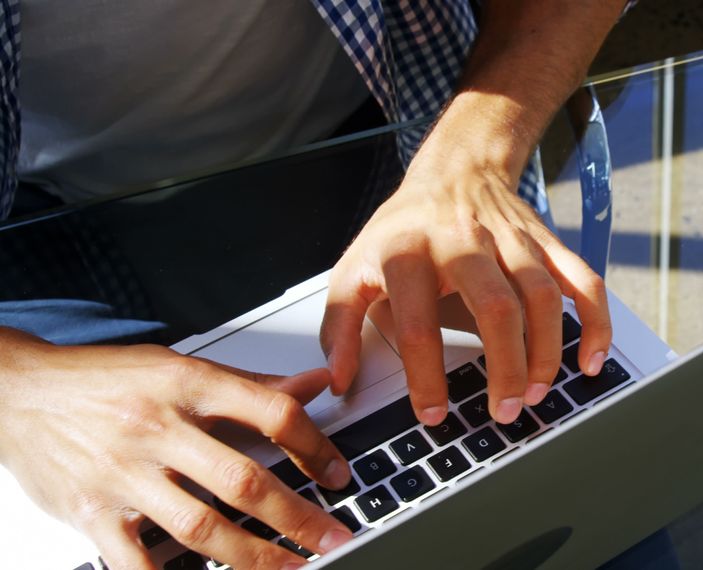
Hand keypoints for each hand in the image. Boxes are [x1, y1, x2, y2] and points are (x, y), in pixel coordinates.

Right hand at [0, 329, 354, 569]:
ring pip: (199, 526)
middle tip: (333, 538)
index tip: (338, 474)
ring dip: (252, 556)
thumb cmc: (103, 380)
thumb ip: (251, 385)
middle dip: (297, 517)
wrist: (18, 391)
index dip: (314, 446)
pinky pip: (135, 560)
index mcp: (187, 385)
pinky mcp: (91, 512)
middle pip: (242, 480)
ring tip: (289, 569)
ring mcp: (123, 474)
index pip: (270, 413)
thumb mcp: (180, 367)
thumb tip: (315, 385)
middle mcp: (158, 428)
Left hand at [321, 141, 611, 425]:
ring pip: (543, 297)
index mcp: (410, 253)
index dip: (426, 375)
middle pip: (497, 307)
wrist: (456, 169)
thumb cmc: (404, 229)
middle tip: (503, 411)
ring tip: (535, 393)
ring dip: (546, 352)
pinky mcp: (548, 244)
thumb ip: (338, 325)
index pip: (418, 322)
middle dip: (505, 367)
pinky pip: (583, 281)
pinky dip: (595, 322)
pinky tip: (590, 360)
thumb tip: (338, 379)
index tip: (433, 414)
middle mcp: (465, 244)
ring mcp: (513, 242)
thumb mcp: (353, 268)